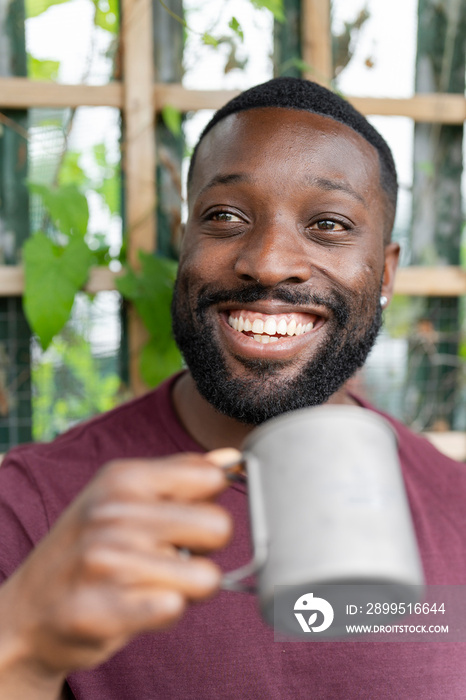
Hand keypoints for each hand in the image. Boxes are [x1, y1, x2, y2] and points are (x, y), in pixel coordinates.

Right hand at [0, 448, 237, 695]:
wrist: (28, 609)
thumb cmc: (88, 546)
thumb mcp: (123, 494)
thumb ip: (181, 475)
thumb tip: (231, 458)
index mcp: (124, 477)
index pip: (212, 479)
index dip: (209, 503)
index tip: (187, 516)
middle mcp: (114, 513)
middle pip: (220, 528)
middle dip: (205, 549)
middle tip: (172, 554)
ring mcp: (106, 561)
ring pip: (205, 577)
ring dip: (186, 587)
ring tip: (152, 581)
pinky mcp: (102, 610)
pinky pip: (174, 608)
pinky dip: (164, 612)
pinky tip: (136, 605)